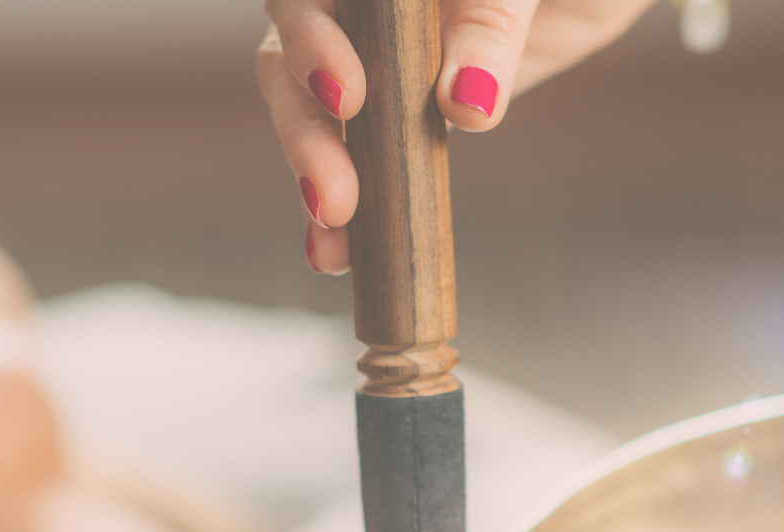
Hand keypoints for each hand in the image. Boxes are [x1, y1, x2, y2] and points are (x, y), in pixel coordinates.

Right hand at [256, 0, 656, 273]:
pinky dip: (346, 210)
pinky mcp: (392, 111)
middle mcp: (354, 2)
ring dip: (314, 179)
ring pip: (312, 112)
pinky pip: (357, 156)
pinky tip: (339, 255)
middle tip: (334, 197)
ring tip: (331, 245)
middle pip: (291, 59)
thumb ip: (492, 24)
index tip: (348, 97)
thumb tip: (464, 104)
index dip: (311, 43)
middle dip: (307, 132)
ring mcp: (366, 56)